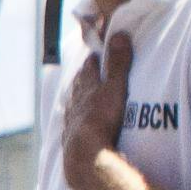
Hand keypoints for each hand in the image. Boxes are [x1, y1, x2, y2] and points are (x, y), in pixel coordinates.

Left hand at [58, 29, 135, 189]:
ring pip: (72, 107)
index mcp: (86, 89)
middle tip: (85, 72)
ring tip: (77, 96)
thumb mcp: (115, 88)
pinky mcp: (70, 141)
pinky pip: (71, 127)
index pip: (88, 71)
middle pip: (78, 88)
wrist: (85, 155)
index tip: (94, 54)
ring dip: (76, 100)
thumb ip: (118, 64)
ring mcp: (71, 123)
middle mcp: (75, 104)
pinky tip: (73, 125)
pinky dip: (73, 122)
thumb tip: (119, 34)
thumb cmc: (102, 120)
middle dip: (82, 79)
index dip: (92, 62)